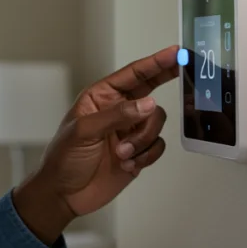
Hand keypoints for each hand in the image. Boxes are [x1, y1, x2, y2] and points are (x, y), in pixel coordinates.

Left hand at [12, 45, 180, 243]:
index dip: (154, 62)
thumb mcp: (84, 131)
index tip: (174, 53)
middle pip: (150, 90)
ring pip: (156, 123)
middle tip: (183, 70)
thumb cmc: (64, 158)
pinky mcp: (138, 152)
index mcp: (101, 97)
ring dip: (142, 140)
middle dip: (166, 80)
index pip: (132, 75)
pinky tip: (127, 164)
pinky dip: (145, 156)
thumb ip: (117, 116)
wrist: (65, 194)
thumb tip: (148, 104)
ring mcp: (129, 131)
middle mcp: (118, 111)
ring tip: (121, 154)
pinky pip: (157, 146)